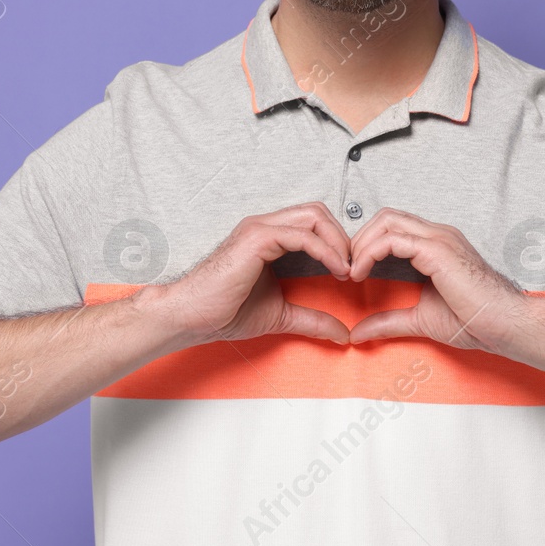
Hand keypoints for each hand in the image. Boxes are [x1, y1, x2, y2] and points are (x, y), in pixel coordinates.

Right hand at [156, 202, 353, 347]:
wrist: (192, 316)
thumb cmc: (223, 311)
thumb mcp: (280, 315)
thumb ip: (311, 319)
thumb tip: (341, 333)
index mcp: (269, 237)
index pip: (313, 223)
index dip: (336, 241)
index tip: (348, 270)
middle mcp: (266, 226)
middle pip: (317, 212)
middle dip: (342, 236)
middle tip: (352, 266)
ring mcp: (260, 229)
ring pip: (313, 216)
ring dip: (337, 240)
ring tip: (346, 268)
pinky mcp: (256, 238)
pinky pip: (301, 235)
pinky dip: (324, 250)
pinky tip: (335, 269)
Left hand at [345, 207, 532, 353]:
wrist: (504, 325)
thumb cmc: (475, 320)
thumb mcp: (420, 320)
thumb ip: (389, 321)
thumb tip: (359, 333)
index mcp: (435, 245)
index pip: (393, 227)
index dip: (367, 243)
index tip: (352, 270)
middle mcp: (436, 235)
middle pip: (386, 217)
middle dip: (359, 238)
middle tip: (346, 267)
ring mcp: (438, 238)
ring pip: (387, 221)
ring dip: (361, 243)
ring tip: (351, 270)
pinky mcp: (437, 250)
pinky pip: (393, 239)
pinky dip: (370, 252)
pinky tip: (361, 272)